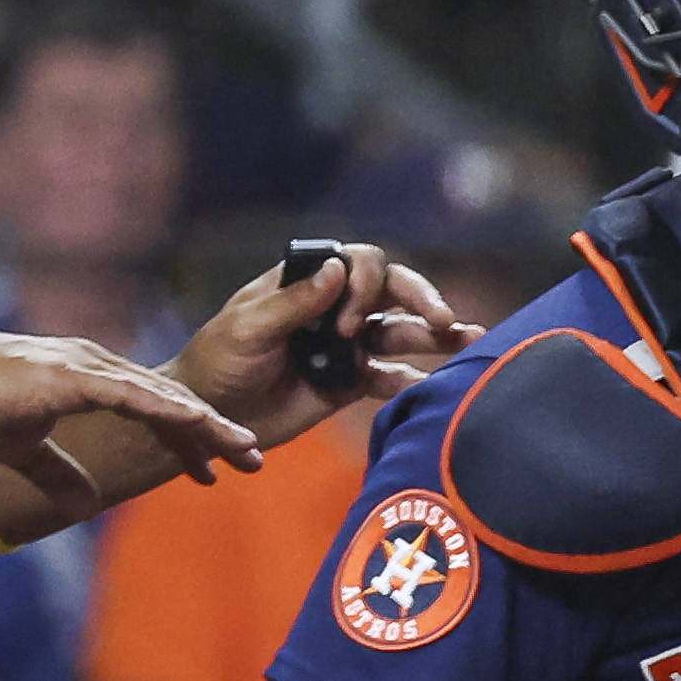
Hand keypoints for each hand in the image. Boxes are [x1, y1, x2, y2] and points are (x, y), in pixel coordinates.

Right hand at [0, 329, 261, 520]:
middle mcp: (101, 367)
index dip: (191, 437)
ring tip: (245, 449)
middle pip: (175, 401)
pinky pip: (135, 395)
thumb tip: (86, 507)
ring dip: (208, 425)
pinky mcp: (77, 377)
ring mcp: (91, 368)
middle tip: (254, 460)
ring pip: (166, 397)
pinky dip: (171, 411)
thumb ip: (58, 474)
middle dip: (217, 433)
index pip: (158, 408)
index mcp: (93, 379)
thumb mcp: (22, 449)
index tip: (217, 468)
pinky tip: (201, 426)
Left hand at [176, 244, 473, 443]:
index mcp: (307, 283)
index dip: (366, 285)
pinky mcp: (352, 382)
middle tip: (444, 319)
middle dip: (421, 300)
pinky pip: (392, 378)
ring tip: (471, 340)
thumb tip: (337, 269)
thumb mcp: (247, 328)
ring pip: (401, 332)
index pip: (357, 263)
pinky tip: (440, 387)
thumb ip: (294, 302)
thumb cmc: (216, 362)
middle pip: (392, 292)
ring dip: (435, 335)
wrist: (209, 416)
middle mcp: (334, 307)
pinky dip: (415, 382)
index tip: (346, 324)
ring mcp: (347, 344)